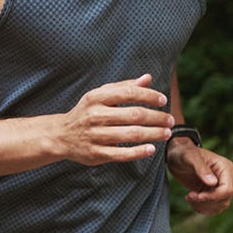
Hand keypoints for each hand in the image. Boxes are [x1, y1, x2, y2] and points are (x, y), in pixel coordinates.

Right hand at [56, 75, 174, 165]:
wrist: (61, 135)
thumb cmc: (87, 112)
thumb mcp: (100, 95)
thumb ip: (124, 87)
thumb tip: (147, 78)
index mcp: (96, 98)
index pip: (128, 93)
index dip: (148, 96)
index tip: (163, 100)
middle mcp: (95, 115)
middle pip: (133, 115)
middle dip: (156, 117)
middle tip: (170, 120)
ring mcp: (95, 135)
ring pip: (130, 134)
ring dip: (153, 134)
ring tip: (166, 133)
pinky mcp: (96, 153)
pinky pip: (121, 153)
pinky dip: (138, 152)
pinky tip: (151, 148)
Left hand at [167, 142, 232, 215]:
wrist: (176, 156)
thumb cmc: (183, 152)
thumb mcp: (190, 158)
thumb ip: (202, 169)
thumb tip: (213, 183)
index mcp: (225, 167)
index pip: (227, 190)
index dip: (213, 197)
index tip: (196, 195)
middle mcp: (225, 177)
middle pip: (224, 199)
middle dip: (206, 202)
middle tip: (189, 196)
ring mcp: (219, 186)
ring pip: (219, 205)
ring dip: (203, 207)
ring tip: (189, 198)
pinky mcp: (211, 192)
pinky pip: (213, 207)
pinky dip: (202, 208)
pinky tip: (191, 201)